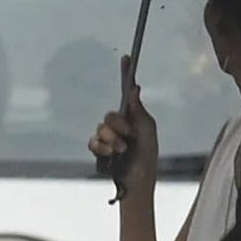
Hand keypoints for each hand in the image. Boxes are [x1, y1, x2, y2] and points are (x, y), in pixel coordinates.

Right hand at [89, 55, 159, 188]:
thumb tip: (134, 89)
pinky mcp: (98, 151)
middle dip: (118, 126)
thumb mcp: (148, 133)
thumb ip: (139, 112)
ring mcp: (107, 139)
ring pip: (100, 129)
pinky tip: (110, 156)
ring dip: (111, 141)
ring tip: (122, 151)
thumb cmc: (146, 158)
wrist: (136, 182)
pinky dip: (101, 148)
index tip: (127, 58)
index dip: (126, 75)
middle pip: (110, 115)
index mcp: (134, 119)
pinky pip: (93, 142)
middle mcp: (120, 126)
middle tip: (128, 137)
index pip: (127, 93)